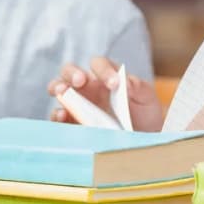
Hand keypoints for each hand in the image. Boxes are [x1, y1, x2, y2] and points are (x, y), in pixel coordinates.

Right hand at [46, 57, 163, 131]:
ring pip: (59, 88)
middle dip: (73, 73)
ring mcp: (76, 104)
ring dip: (58, 88)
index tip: (114, 84)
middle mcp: (88, 86)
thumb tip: (125, 81)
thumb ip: (138, 87)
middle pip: (70, 71)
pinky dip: (56, 114)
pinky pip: (57, 116)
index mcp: (106, 76)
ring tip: (63, 93)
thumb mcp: (146, 98)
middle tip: (80, 81)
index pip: (99, 64)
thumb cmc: (144, 113)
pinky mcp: (71, 122)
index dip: (104, 70)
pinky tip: (63, 116)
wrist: (143, 138)